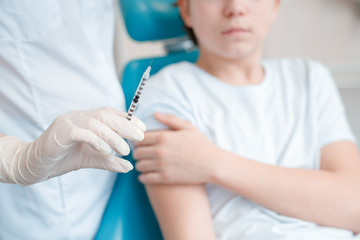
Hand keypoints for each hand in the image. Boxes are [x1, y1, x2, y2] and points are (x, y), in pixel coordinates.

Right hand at [0, 107, 145, 184]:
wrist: (34, 165)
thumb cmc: (63, 159)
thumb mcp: (91, 159)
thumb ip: (109, 161)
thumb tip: (129, 167)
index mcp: (86, 118)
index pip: (110, 113)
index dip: (128, 118)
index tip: (142, 128)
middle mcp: (79, 116)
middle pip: (107, 115)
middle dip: (126, 125)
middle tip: (140, 137)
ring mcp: (69, 122)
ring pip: (97, 123)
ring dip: (114, 136)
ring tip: (126, 150)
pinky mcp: (60, 133)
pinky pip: (83, 133)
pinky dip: (97, 140)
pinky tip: (106, 150)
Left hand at [133, 113, 221, 183]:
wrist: (212, 164)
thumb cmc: (201, 144)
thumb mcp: (188, 127)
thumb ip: (170, 119)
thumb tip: (155, 114)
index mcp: (164, 137)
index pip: (139, 138)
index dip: (137, 141)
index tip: (140, 143)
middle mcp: (160, 151)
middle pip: (137, 152)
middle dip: (138, 152)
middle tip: (142, 154)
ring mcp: (162, 165)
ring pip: (140, 165)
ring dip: (140, 164)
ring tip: (145, 163)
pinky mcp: (165, 178)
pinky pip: (145, 178)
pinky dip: (143, 176)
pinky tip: (147, 174)